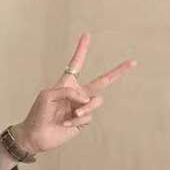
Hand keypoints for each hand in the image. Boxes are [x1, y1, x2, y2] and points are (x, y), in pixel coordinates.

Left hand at [11, 32, 136, 154]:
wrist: (36, 135)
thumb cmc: (38, 113)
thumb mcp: (48, 96)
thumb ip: (68, 91)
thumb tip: (86, 99)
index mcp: (67, 83)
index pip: (76, 64)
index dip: (82, 49)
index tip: (86, 35)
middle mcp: (77, 93)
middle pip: (102, 81)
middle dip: (118, 71)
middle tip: (133, 61)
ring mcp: (81, 107)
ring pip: (96, 102)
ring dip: (86, 108)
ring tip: (73, 115)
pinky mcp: (83, 120)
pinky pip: (89, 116)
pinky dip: (77, 120)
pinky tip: (65, 124)